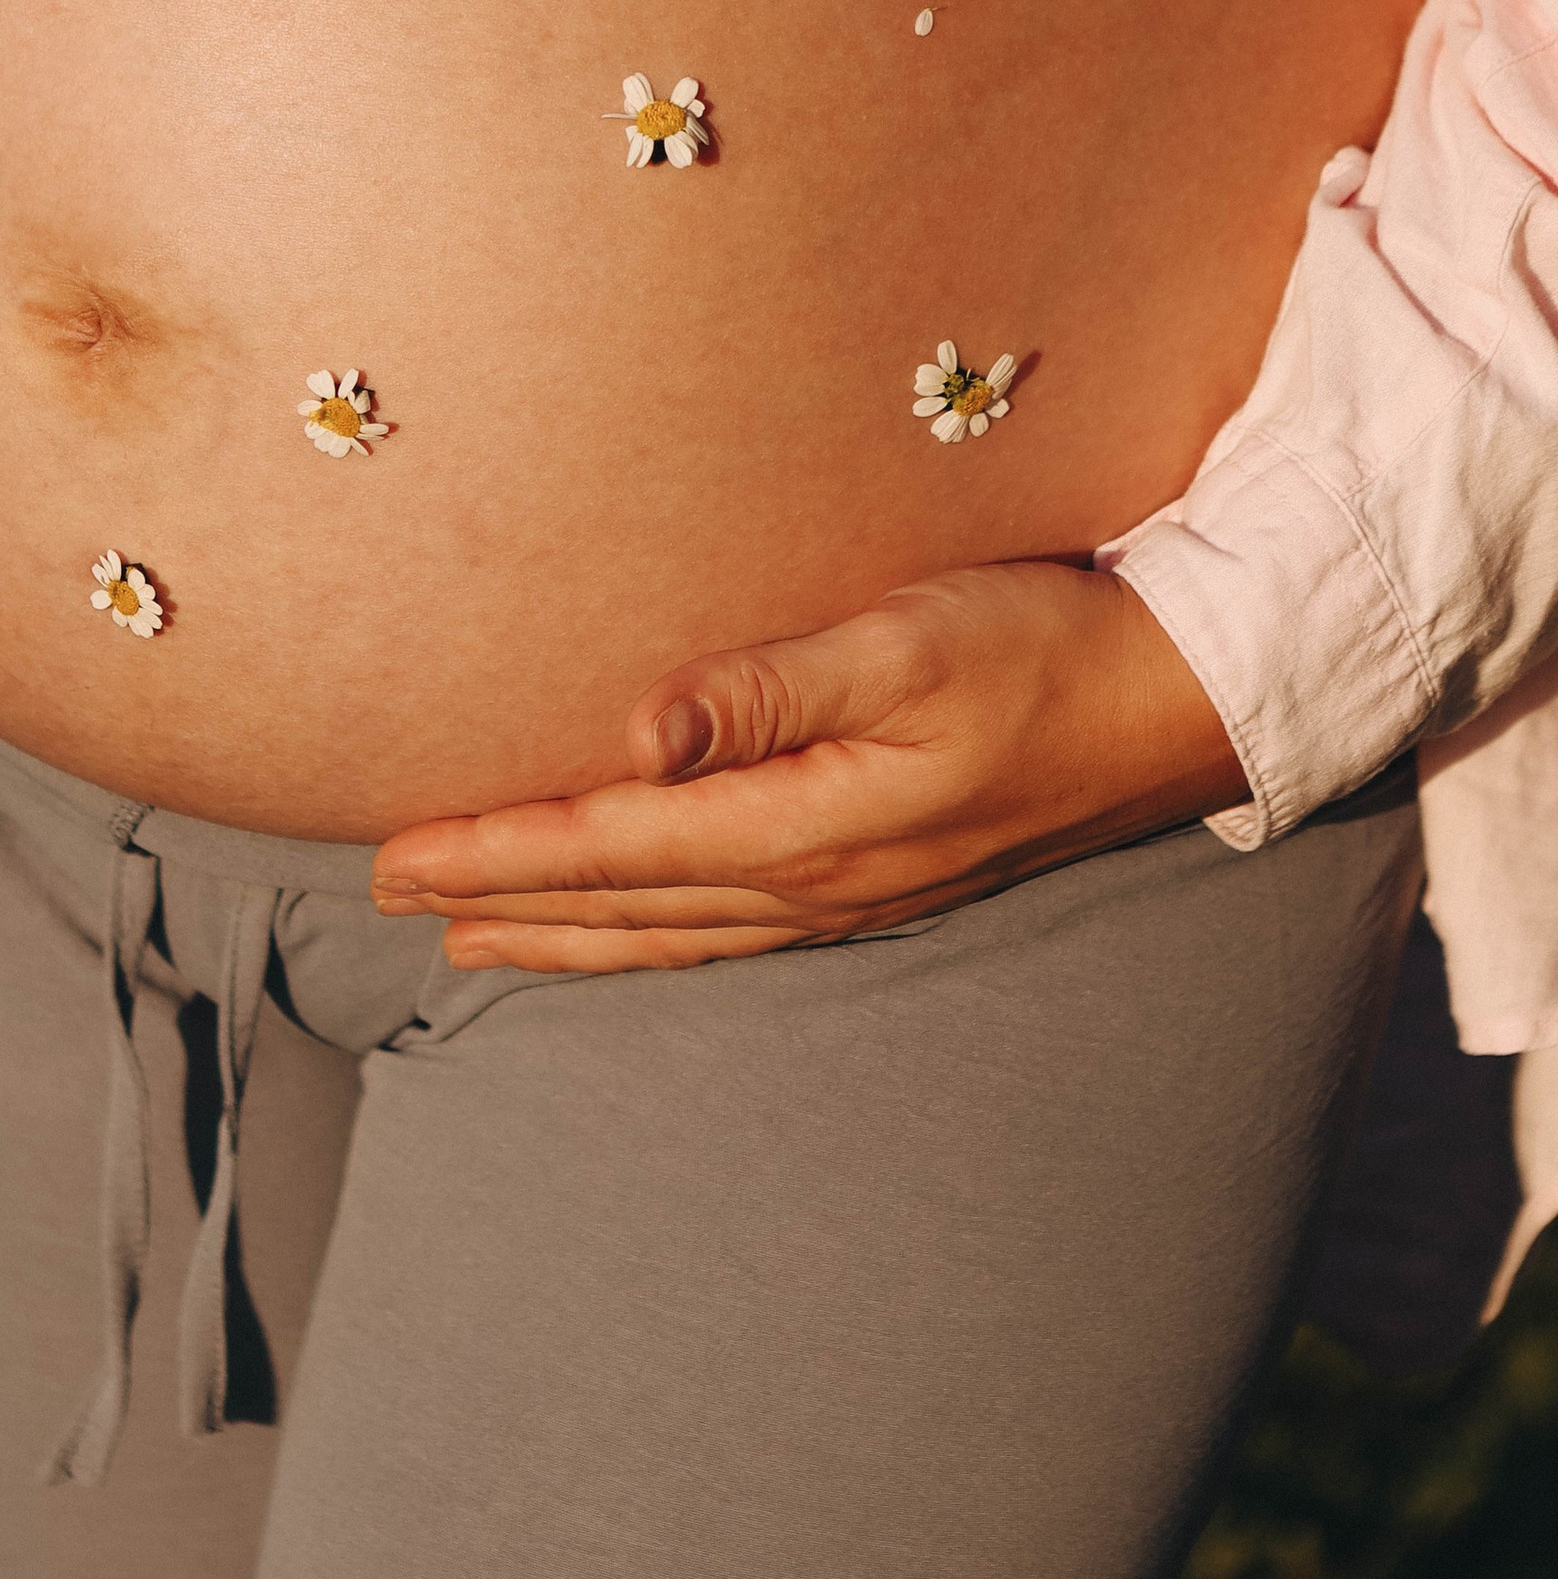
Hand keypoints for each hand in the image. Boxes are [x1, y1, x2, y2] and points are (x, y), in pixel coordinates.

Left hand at [371, 561, 1246, 974]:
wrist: (1191, 695)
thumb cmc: (1050, 641)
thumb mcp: (910, 640)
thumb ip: (770, 687)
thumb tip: (637, 736)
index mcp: (810, 825)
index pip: (612, 845)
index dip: (494, 852)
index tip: (392, 855)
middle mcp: (822, 881)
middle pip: (624, 905)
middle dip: (500, 903)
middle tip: (388, 898)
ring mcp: (859, 893)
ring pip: (671, 931)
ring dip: (566, 934)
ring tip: (471, 939)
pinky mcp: (890, 877)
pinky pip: (730, 928)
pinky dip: (651, 934)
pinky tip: (631, 927)